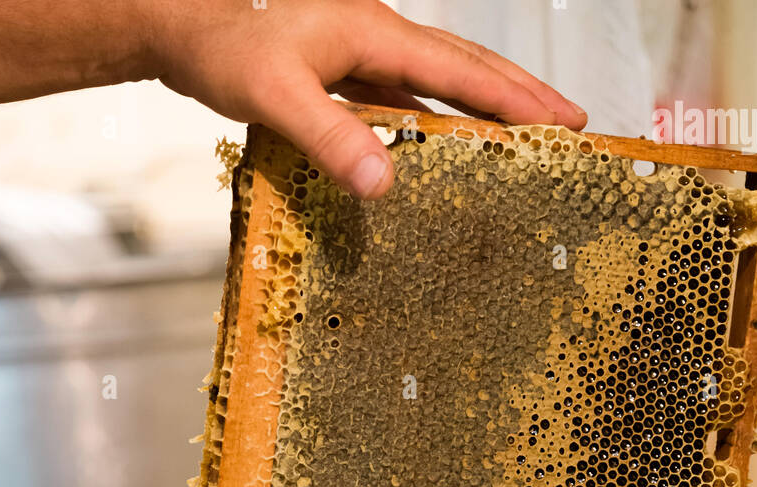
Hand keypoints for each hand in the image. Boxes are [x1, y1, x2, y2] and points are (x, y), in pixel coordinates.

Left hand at [144, 0, 586, 196]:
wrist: (184, 31)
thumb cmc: (225, 53)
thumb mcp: (276, 98)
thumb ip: (330, 138)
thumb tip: (385, 184)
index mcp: (374, 33)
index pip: (460, 70)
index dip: (515, 97)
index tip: (563, 118)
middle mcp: (377, 35)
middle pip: (466, 64)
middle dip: (521, 94)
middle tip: (572, 122)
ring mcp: (363, 51)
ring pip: (442, 77)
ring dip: (486, 102)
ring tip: (527, 130)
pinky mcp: (346, 70)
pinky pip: (410, 93)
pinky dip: (440, 115)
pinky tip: (449, 140)